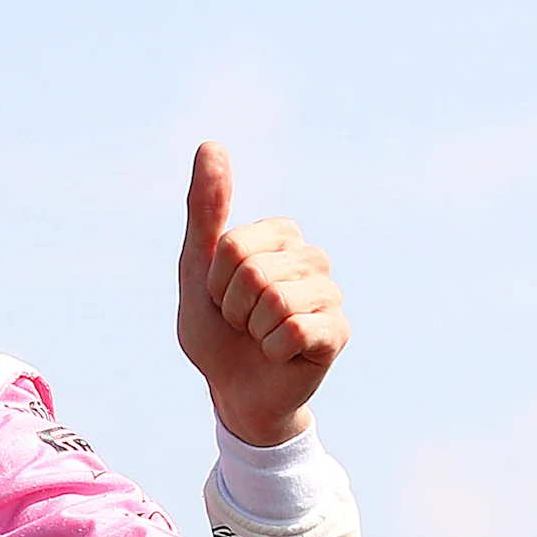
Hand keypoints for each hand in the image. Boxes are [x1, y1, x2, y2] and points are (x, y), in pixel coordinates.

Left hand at [175, 141, 346, 446]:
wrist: (235, 392)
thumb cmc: (217, 331)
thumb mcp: (197, 267)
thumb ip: (205, 208)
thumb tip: (211, 144)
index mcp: (281, 234)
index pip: (233, 245)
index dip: (215, 281)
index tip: (222, 299)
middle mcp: (312, 257)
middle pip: (253, 271)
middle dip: (233, 308)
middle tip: (241, 323)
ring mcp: (330, 294)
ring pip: (276, 301)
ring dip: (253, 330)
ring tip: (260, 338)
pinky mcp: (338, 331)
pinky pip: (296, 330)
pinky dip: (274, 350)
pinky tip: (281, 355)